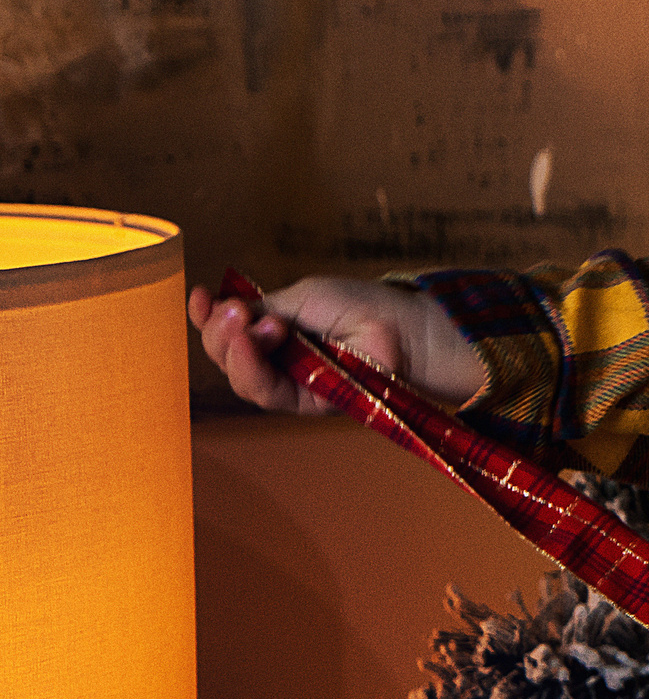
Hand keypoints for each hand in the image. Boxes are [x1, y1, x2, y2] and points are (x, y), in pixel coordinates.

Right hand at [188, 277, 489, 414]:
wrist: (400, 326)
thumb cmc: (358, 305)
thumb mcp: (300, 297)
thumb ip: (260, 309)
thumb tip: (222, 312)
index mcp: (272, 328)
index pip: (227, 327)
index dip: (207, 315)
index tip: (198, 296)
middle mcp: (276, 357)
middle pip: (224, 354)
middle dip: (219, 331)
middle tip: (233, 309)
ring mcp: (289, 381)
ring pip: (239, 376)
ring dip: (234, 348)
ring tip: (246, 323)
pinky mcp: (304, 402)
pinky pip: (265, 392)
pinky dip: (253, 365)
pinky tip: (257, 339)